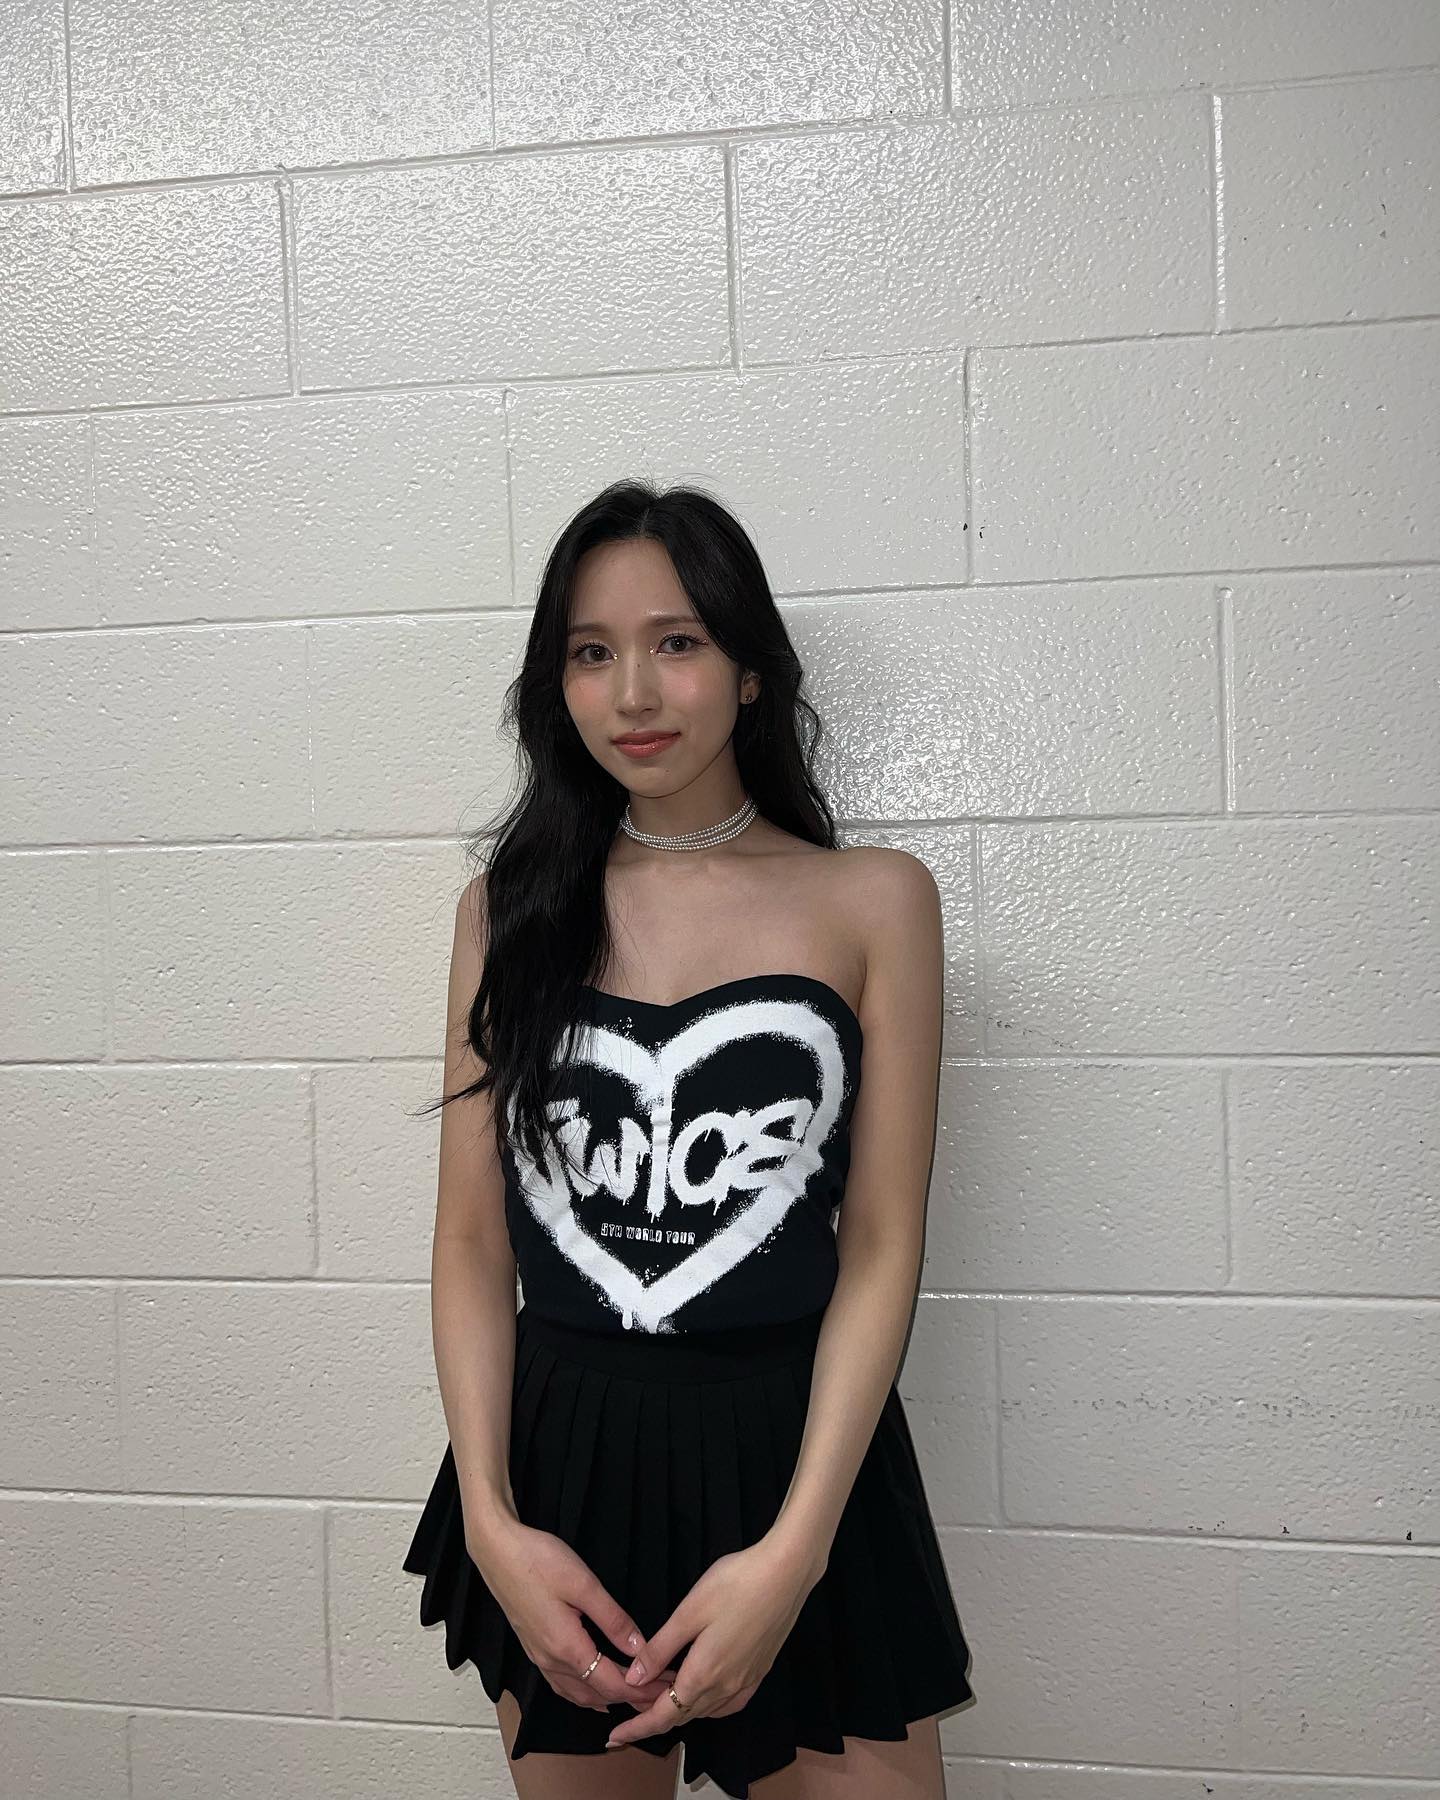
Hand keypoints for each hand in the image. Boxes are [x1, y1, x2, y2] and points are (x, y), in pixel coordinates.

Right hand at [466, 1515, 679, 1713]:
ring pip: (577, 1694)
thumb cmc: (537, 1561)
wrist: (496, 1551)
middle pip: (597, 1694)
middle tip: (659, 1694)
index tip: (667, 1690)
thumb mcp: (583, 1584)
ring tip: (634, 1695)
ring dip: (607, 1698)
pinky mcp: (532, 1647)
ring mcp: (538, 1657)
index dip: (641, 1690)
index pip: (612, 1683)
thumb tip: (639, 1648)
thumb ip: (613, 1619)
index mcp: (567, 1647)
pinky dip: (584, 1693)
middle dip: (630, 1697)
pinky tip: (593, 1688)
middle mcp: (551, 1661)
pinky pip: (562, 1684)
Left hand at [603, 1540, 820, 1747]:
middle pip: (683, 1716)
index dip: (637, 1728)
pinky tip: (700, 1689)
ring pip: (705, 1710)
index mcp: (704, 1674)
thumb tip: (633, 1679)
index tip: (614, 1737)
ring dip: (679, 1708)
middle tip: (629, 1705)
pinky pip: (727, 1703)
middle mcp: (726, 1687)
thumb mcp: (689, 1611)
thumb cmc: (735, 1584)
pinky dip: (706, 1704)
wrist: (787, 1573)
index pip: (664, 1716)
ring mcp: (747, 1681)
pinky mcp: (760, 1670)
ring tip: (657, 1693)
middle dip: (653, 1717)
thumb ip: (660, 1649)